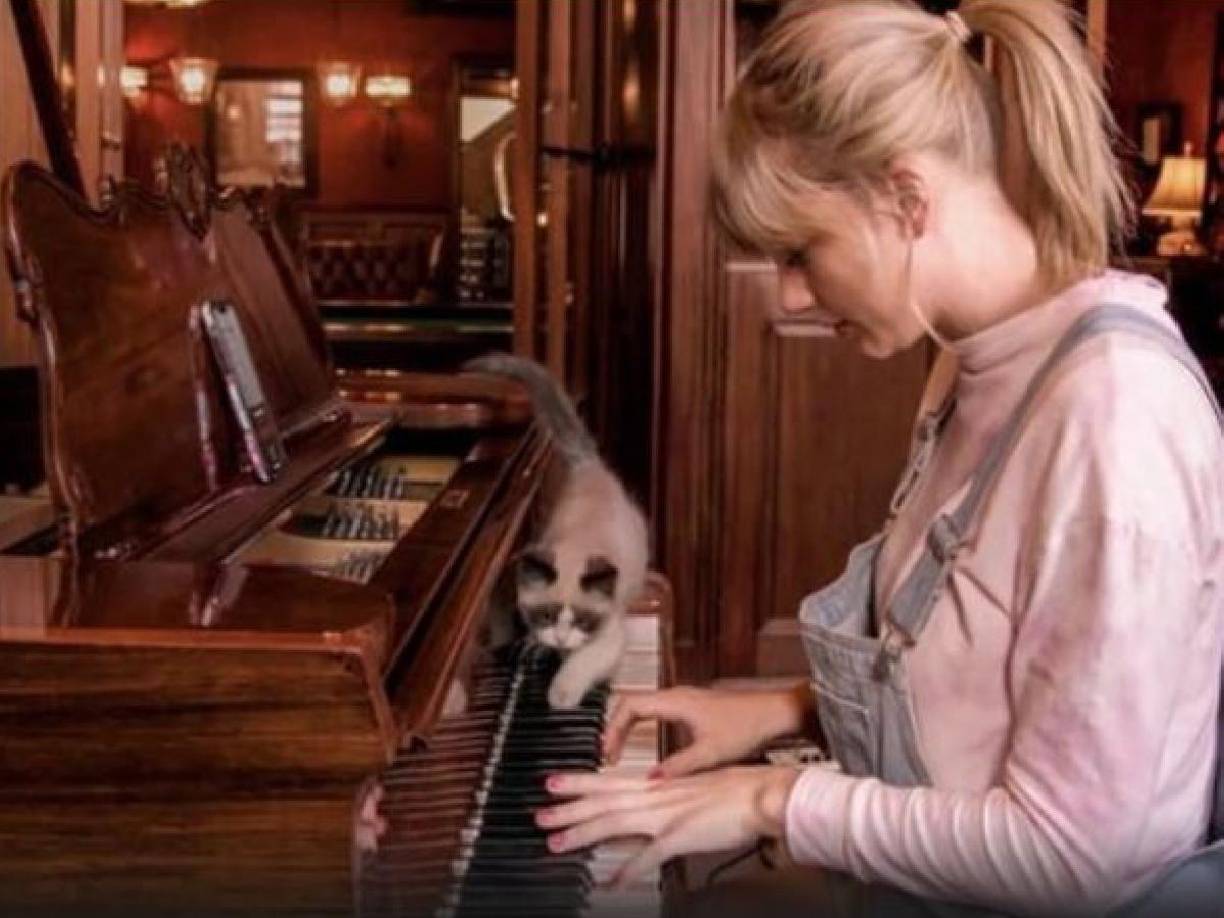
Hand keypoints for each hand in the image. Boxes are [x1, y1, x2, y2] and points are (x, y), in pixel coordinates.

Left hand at [537, 766, 800, 887]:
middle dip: (567, 808)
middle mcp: (655, 797)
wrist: (762, 794)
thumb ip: (665, 803)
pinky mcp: (681, 835)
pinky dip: (627, 870)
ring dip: (582, 834)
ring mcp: (666, 815)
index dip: (578, 782)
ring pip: (613, 823)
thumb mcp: (691, 792)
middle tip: (538, 814)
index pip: (608, 782)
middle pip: (602, 801)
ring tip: (556, 842)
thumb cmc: (735, 792)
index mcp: (658, 786)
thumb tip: (648, 816)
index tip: (552, 783)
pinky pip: (647, 856)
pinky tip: (611, 882)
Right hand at [603, 684, 813, 777]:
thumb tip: (651, 780)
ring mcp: (684, 698)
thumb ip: (678, 767)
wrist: (775, 713)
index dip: (613, 729)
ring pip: (643, 706)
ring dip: (627, 725)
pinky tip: (645, 743)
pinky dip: (642, 725)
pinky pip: (656, 710)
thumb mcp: (710, 754)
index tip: (608, 752)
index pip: (629, 707)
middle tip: (607, 753)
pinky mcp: (692, 705)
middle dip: (614, 727)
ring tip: (618, 749)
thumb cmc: (749, 725)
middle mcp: (677, 695)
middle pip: (631, 704)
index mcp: (675, 701)